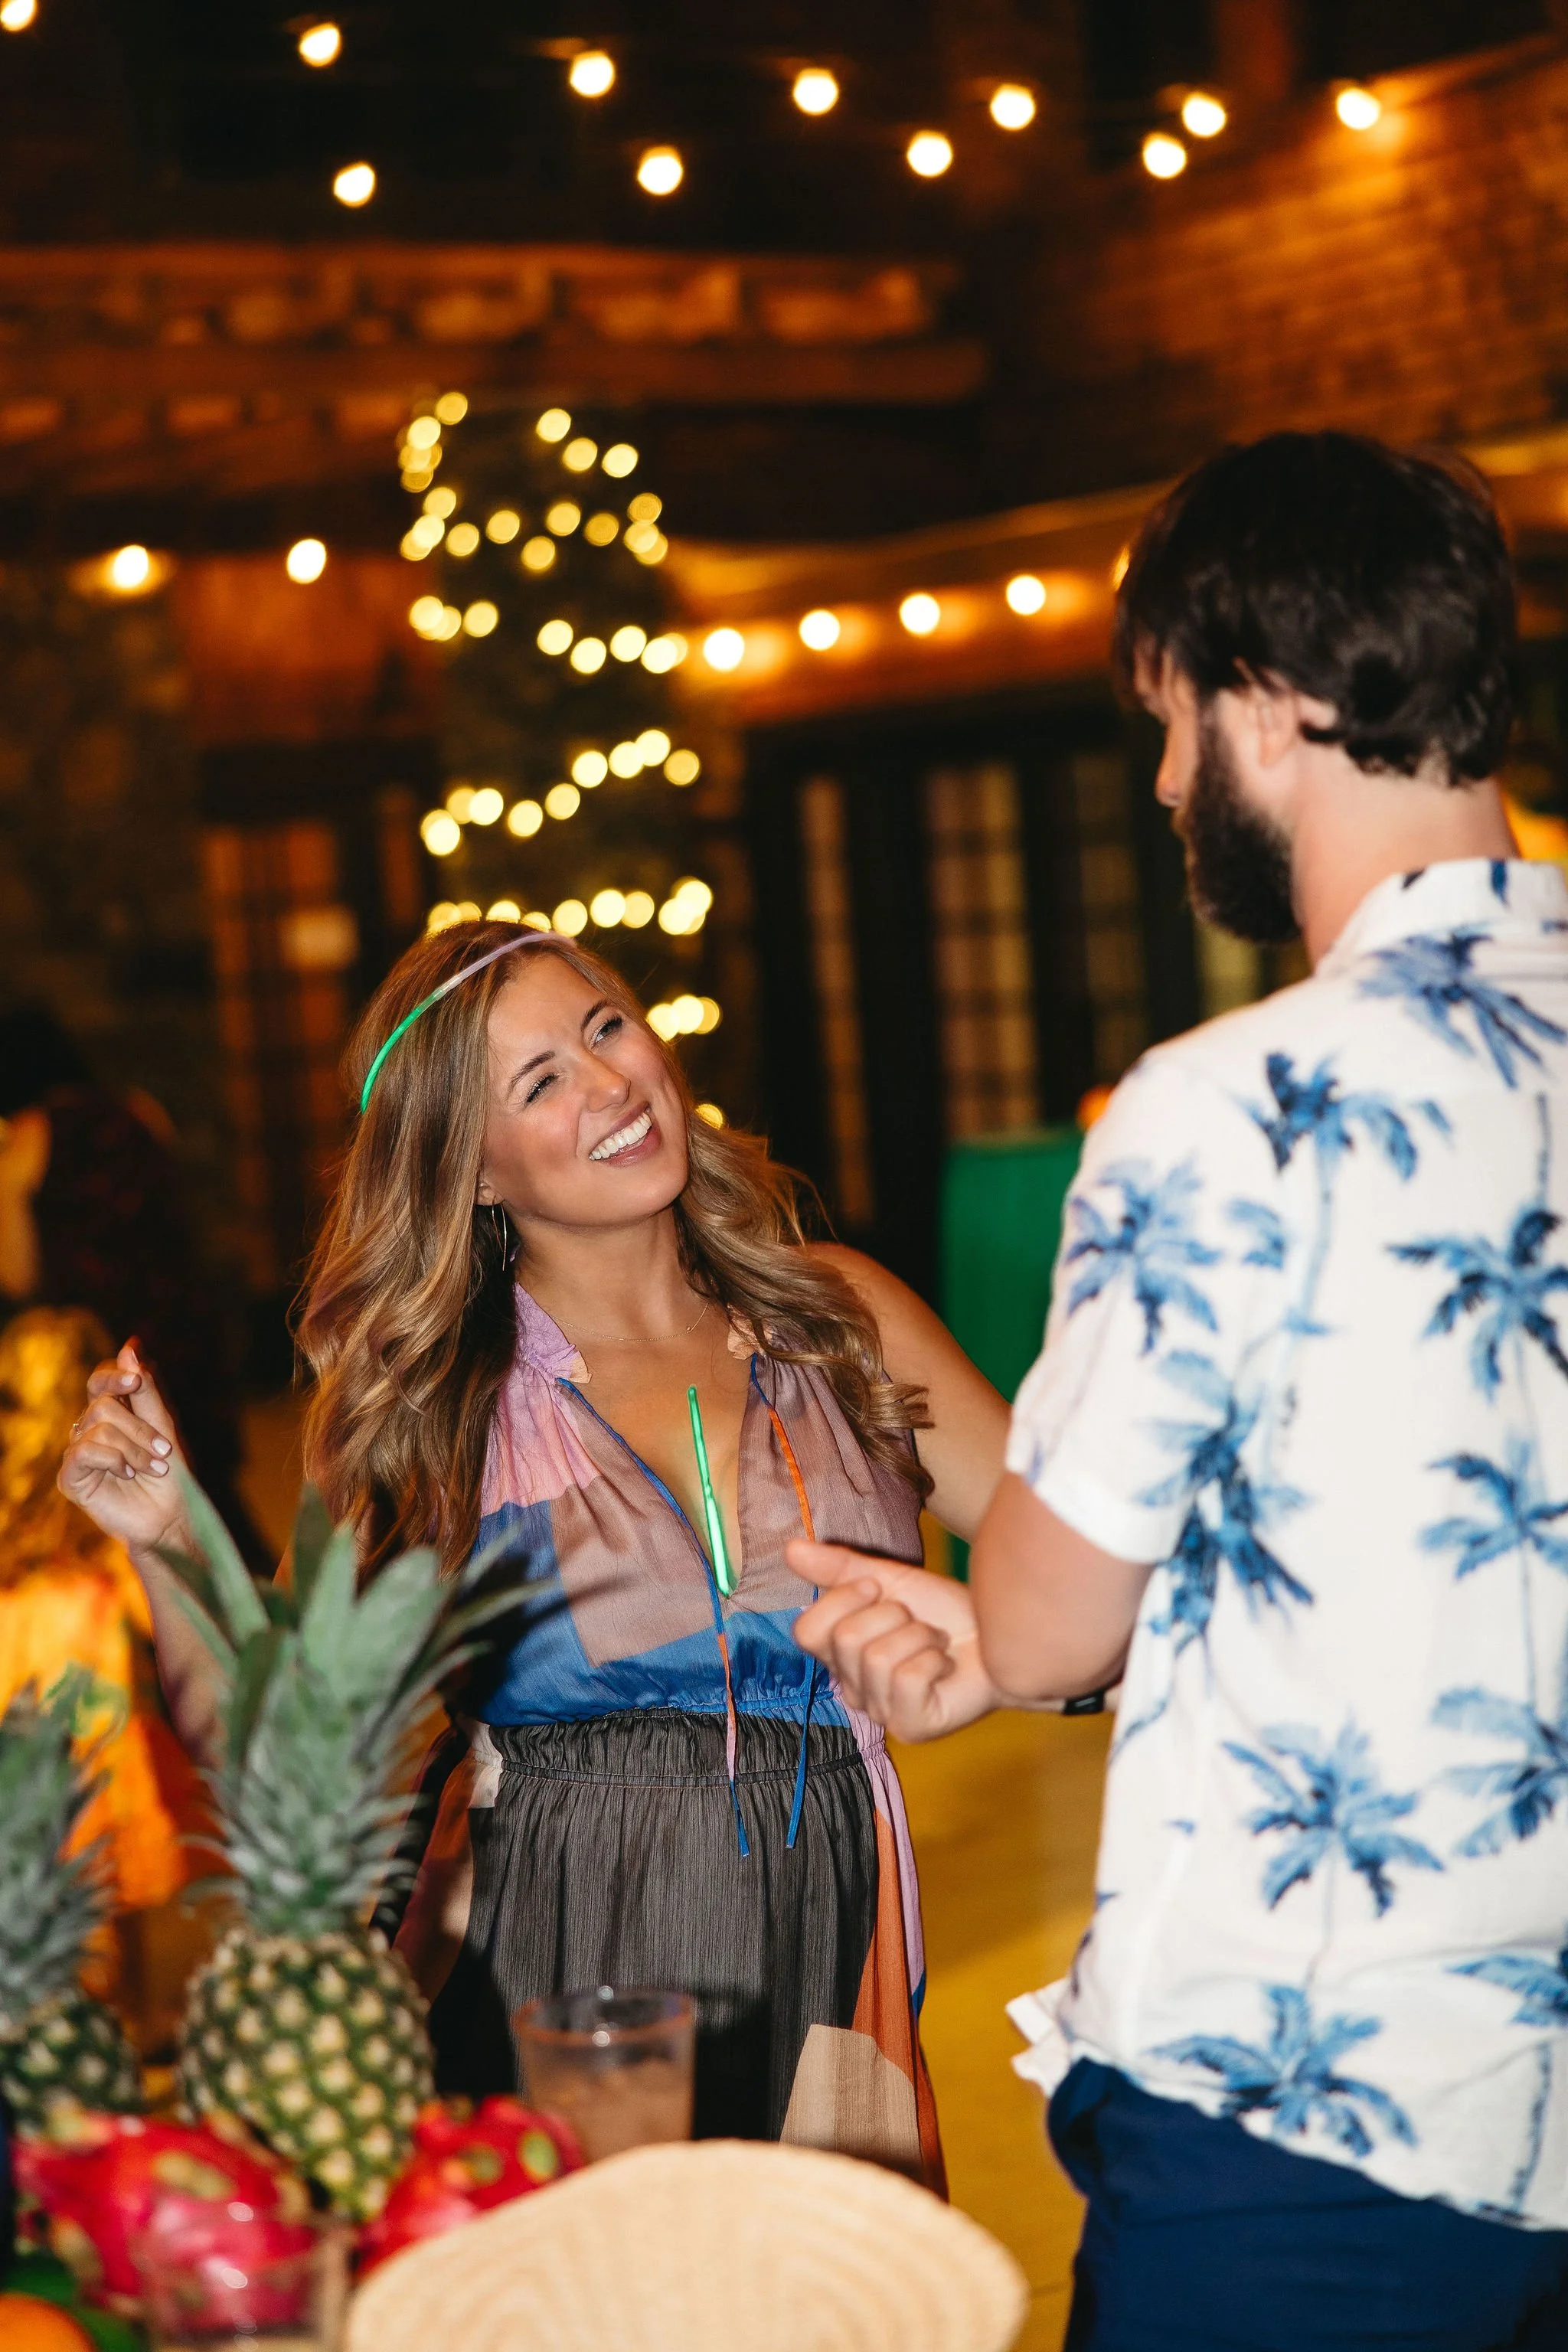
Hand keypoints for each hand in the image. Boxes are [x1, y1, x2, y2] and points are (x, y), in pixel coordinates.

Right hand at [58, 1340, 191, 1558]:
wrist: (170, 1514)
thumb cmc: (169, 1470)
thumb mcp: (163, 1424)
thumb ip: (145, 1389)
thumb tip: (129, 1347)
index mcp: (111, 1413)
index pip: (100, 1381)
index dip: (114, 1376)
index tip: (135, 1380)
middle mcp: (89, 1429)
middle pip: (103, 1405)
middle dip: (140, 1428)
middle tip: (163, 1451)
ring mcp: (78, 1453)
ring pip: (98, 1427)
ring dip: (134, 1449)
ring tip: (152, 1468)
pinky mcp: (70, 1478)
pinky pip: (82, 1451)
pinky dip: (113, 1460)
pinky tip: (128, 1474)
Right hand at [786, 1539, 1001, 1741]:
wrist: (1000, 1634)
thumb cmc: (944, 1612)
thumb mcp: (889, 1580)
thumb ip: (839, 1568)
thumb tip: (789, 1548)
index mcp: (840, 1656)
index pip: (806, 1632)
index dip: (840, 1599)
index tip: (876, 1587)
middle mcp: (854, 1689)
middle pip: (845, 1639)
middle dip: (891, 1615)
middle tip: (915, 1622)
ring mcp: (882, 1713)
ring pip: (877, 1657)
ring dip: (917, 1636)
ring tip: (934, 1643)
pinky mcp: (911, 1727)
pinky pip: (906, 1679)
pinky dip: (933, 1659)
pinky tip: (945, 1666)